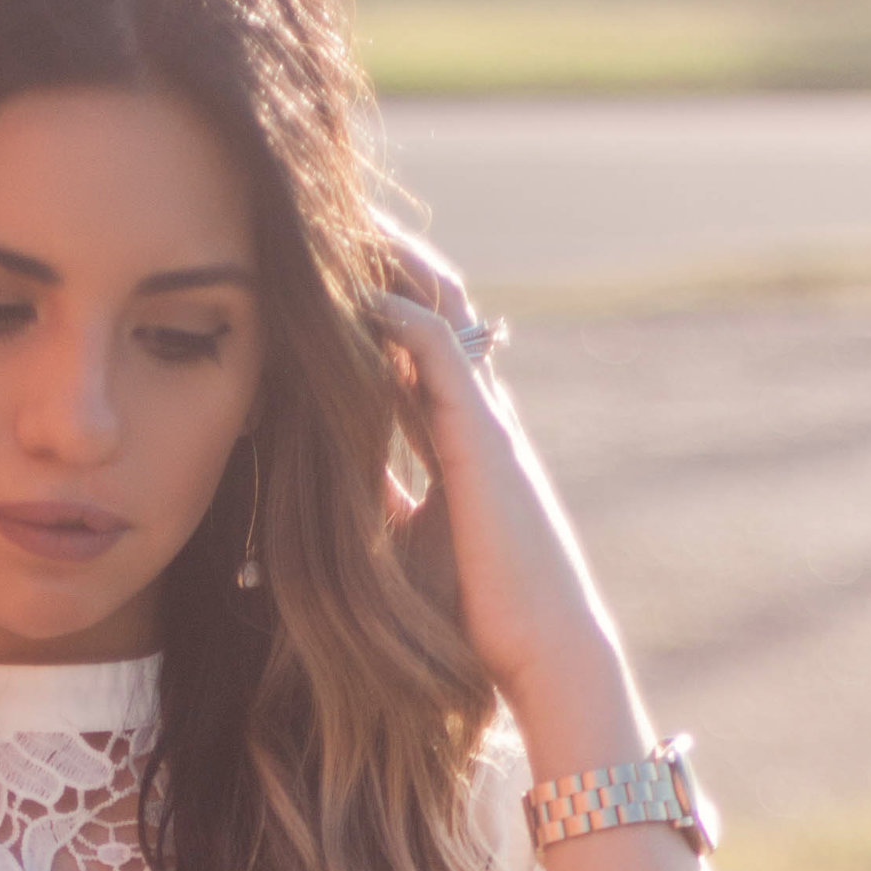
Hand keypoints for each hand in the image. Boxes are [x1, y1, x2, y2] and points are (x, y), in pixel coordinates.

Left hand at [370, 234, 645, 771]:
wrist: (540, 653)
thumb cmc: (481, 613)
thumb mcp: (409, 542)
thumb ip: (381, 499)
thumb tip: (341, 481)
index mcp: (463, 437)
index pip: (420, 344)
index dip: (381, 299)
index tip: (330, 270)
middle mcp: (478, 414)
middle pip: (433, 305)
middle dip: (387, 258)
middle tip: (331, 217)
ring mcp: (484, 421)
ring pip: (439, 312)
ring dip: (391, 264)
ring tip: (340, 224)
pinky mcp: (481, 441)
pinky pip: (439, 356)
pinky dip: (398, 317)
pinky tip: (355, 295)